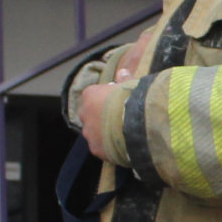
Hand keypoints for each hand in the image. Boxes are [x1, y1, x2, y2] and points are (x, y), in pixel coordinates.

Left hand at [80, 28, 156, 154]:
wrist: (138, 122)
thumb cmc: (134, 99)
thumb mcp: (131, 84)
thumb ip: (124, 79)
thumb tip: (122, 72)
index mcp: (90, 94)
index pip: (93, 96)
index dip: (106, 100)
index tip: (119, 102)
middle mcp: (84, 113)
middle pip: (91, 115)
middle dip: (102, 117)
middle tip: (120, 120)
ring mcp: (88, 133)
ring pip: (95, 133)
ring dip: (105, 134)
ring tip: (124, 135)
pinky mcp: (95, 149)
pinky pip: (101, 148)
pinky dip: (110, 148)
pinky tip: (123, 145)